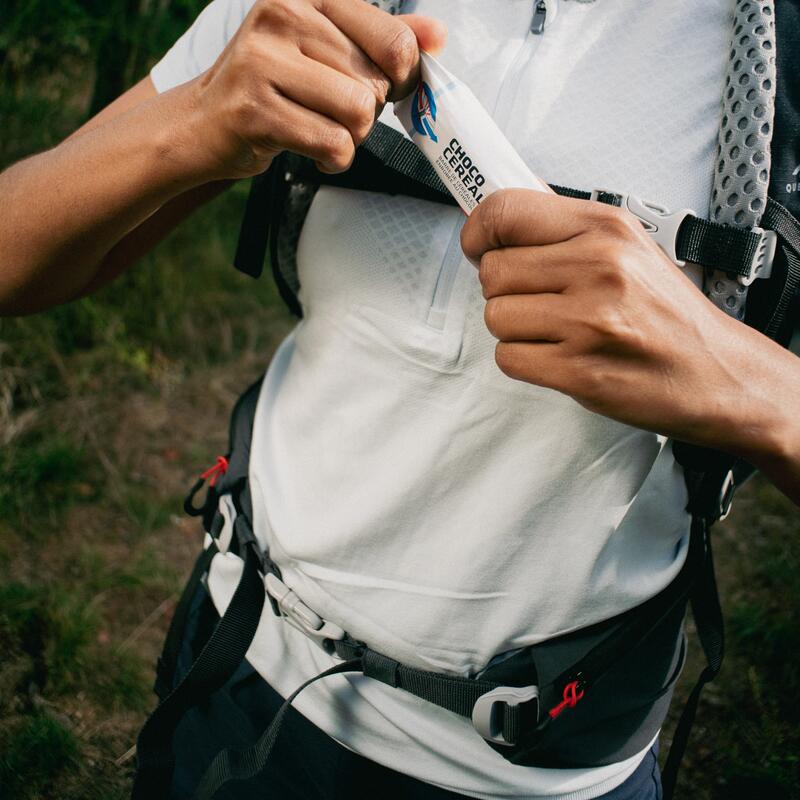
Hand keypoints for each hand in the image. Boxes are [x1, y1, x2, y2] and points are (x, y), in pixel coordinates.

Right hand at [186, 0, 445, 179]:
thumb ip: (381, 38)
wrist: (204, 122)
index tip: (383, 89)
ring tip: (320, 130)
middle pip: (376, 84)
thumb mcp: (325, 48)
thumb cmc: (272, 85)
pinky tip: (311, 150)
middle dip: (365, 113)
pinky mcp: (255, 111)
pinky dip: (333, 159)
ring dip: (350, 138)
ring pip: (358, 115)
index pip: (394, 41)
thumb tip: (437, 35)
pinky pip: (333, 145)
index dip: (402, 79)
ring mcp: (263, 62)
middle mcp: (283, 16)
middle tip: (330, 111)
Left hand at [460, 188, 798, 464]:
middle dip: (505, 290)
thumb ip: (565, 232)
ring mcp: (588, 322)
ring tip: (557, 331)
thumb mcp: (629, 248)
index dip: (478, 231)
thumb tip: (498, 221)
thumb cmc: (667, 314)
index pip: (505, 211)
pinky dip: (524, 361)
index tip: (478, 247)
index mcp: (606, 229)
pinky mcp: (578, 370)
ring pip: (496, 317)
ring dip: (516, 329)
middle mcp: (598, 268)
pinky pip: (508, 358)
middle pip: (493, 272)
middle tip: (538, 300)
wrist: (716, 373)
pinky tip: (558, 357)